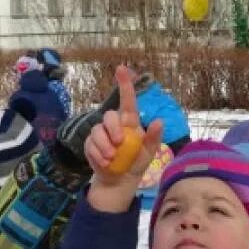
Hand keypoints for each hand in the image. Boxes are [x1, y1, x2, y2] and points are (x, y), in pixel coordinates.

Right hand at [85, 66, 163, 211]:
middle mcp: (114, 125)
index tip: (122, 69)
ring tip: (112, 159)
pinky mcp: (90, 144)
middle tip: (120, 143)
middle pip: (109, 116)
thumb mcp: (149, 152)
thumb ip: (154, 137)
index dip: (125, 84)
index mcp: (129, 122)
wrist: (119, 180)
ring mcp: (100, 134)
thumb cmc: (136, 162)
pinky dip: (97, 154)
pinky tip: (105, 163)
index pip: (127, 100)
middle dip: (113, 129)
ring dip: (104, 145)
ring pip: (97, 131)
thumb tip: (159, 121)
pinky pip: (90, 144)